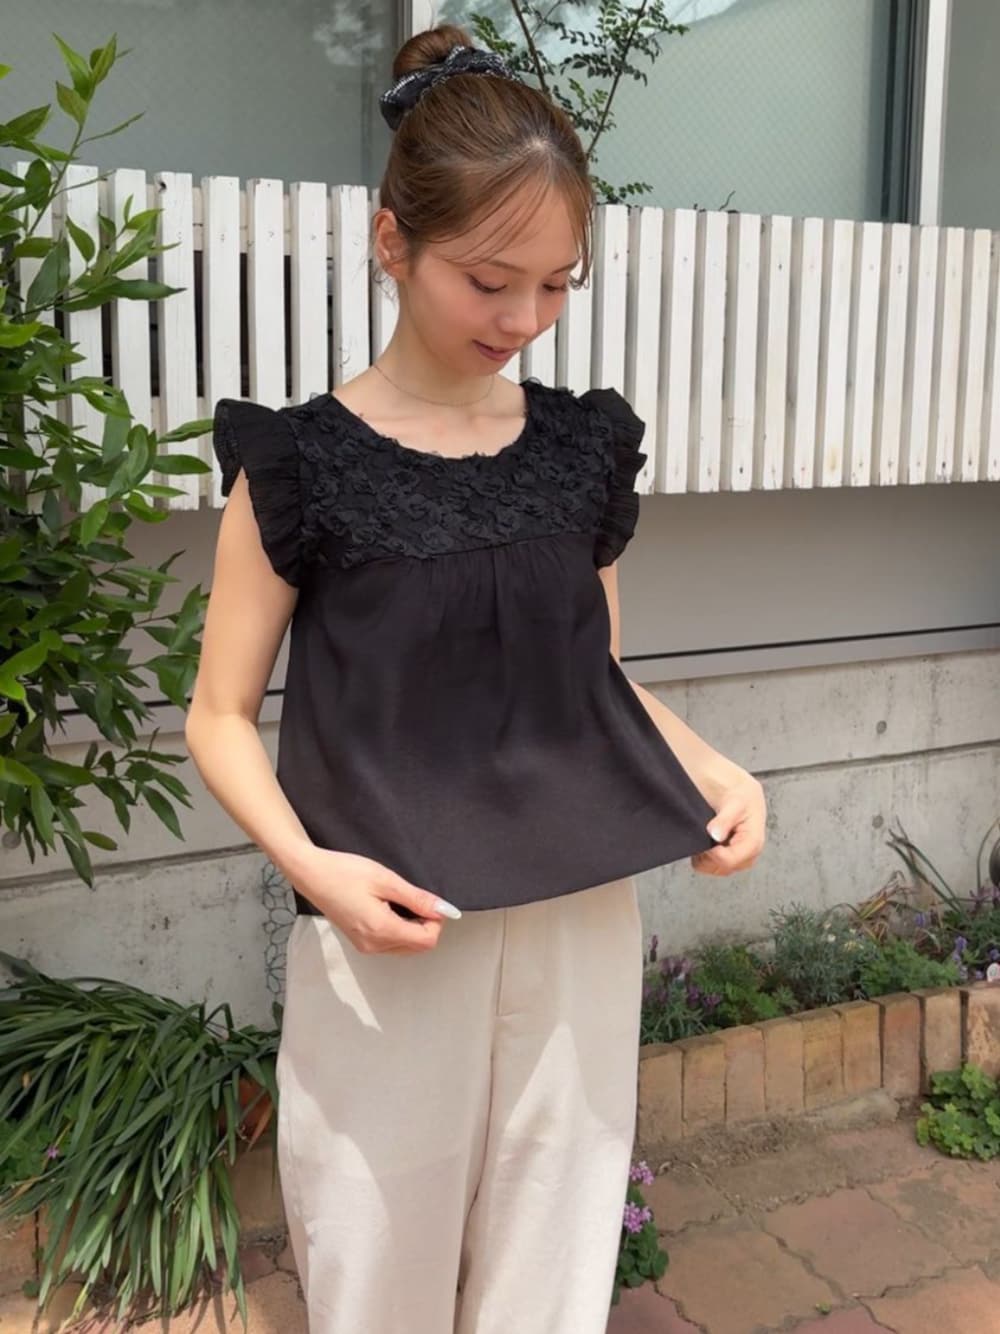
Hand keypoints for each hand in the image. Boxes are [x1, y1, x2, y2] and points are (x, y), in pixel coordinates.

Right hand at [287, 847, 460, 955]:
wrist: (311, 874)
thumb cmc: (344, 872)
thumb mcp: (386, 880)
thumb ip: (418, 899)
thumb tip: (444, 910)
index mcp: (382, 930)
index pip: (426, 940)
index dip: (436, 921)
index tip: (431, 901)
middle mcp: (374, 945)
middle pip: (418, 946)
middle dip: (426, 925)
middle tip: (417, 899)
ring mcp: (366, 946)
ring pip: (406, 946)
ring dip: (413, 927)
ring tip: (400, 900)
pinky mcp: (360, 942)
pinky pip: (391, 943)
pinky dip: (400, 929)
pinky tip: (390, 908)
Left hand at [692, 772, 765, 876]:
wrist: (740, 791)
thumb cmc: (741, 795)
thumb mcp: (734, 802)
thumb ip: (724, 820)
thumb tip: (715, 835)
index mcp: (753, 843)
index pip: (728, 861)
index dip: (712, 853)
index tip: (705, 838)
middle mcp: (748, 855)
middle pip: (721, 868)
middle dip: (708, 854)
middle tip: (704, 834)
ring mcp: (739, 858)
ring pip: (715, 869)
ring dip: (706, 856)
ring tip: (706, 836)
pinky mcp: (730, 858)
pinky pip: (713, 866)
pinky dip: (705, 856)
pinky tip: (706, 841)